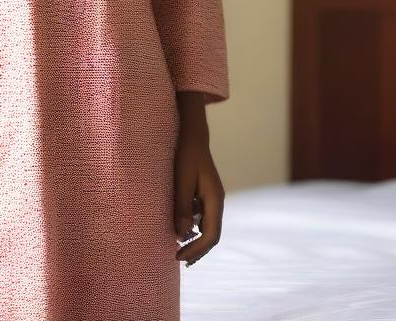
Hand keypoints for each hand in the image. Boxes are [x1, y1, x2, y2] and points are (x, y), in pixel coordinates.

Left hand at [172, 120, 224, 266]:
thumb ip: (182, 208)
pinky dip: (193, 228)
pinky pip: (202, 217)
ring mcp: (213, 198)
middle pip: (211, 235)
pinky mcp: (205, 195)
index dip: (196, 249)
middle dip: (196, 249)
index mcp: (215, 199)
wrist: (192, 136)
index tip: (179, 256)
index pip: (211, 234)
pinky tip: (180, 230)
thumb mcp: (181, 182)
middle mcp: (217, 201)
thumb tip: (182, 236)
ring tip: (179, 249)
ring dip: (195, 240)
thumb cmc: (186, 156)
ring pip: (207, 227)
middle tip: (178, 258)